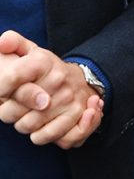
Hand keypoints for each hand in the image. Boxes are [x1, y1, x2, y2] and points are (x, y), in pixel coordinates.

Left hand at [0, 32, 103, 148]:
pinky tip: (38, 130)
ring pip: (30, 126)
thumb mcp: (29, 50)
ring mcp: (69, 100)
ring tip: (22, 118)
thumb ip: (13, 42)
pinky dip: (41, 137)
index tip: (0, 93)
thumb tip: (2, 43)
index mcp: (42, 61)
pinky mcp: (78, 116)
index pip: (12, 76)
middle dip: (5, 112)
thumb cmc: (46, 69)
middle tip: (8, 108)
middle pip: (15, 109)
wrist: (80, 80)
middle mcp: (58, 80)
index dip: (0, 89)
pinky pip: (50, 136)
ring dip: (21, 126)